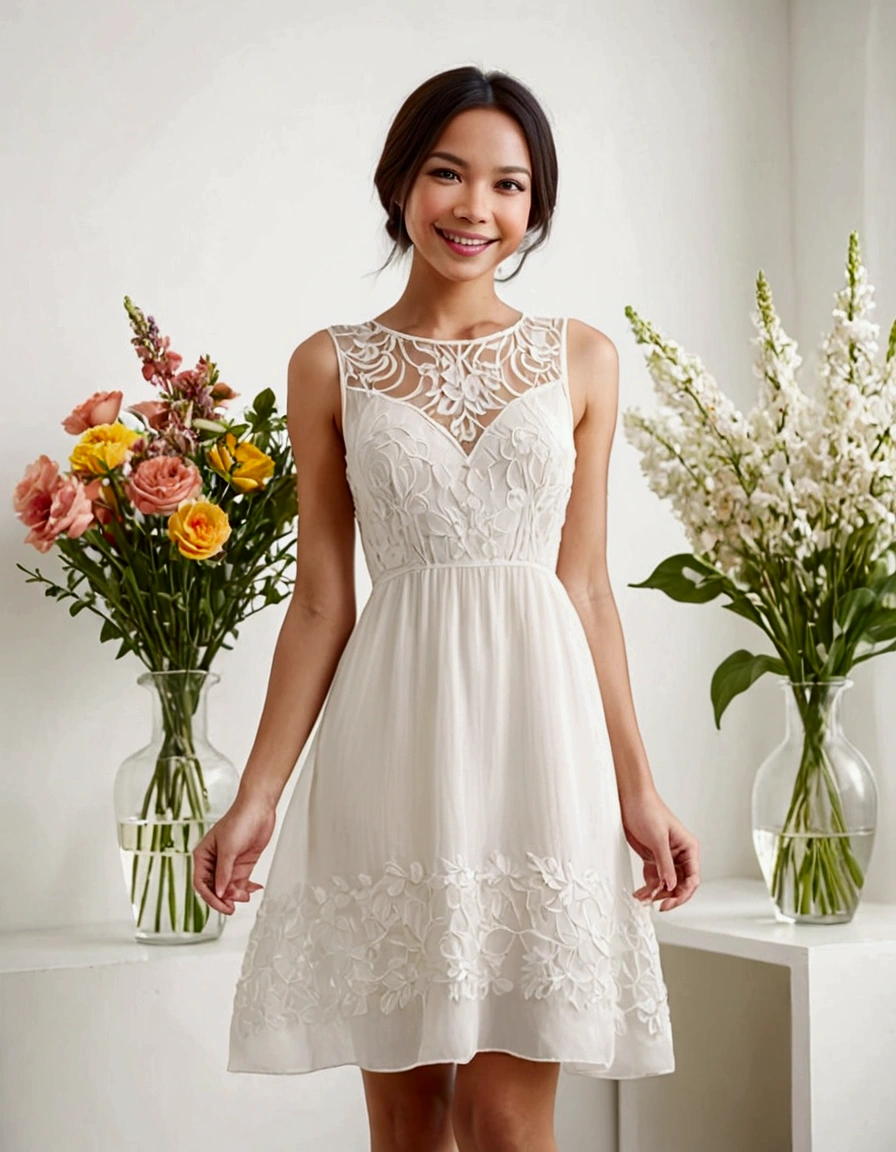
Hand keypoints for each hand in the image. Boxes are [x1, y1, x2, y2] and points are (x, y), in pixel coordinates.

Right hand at [192, 791, 276, 915]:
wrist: (259, 809)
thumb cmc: (239, 820)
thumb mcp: (228, 849)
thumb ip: (224, 873)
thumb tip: (219, 893)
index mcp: (203, 856)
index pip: (201, 883)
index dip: (210, 897)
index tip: (221, 905)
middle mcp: (214, 861)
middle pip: (215, 888)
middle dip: (224, 898)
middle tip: (232, 906)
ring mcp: (229, 863)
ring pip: (228, 887)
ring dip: (236, 894)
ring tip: (245, 895)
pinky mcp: (242, 863)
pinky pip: (241, 882)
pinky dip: (246, 888)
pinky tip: (253, 889)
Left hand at [619, 788, 699, 911]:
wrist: (631, 799)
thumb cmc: (649, 810)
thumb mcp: (658, 838)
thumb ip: (665, 864)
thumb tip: (671, 886)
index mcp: (689, 849)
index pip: (692, 879)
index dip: (683, 894)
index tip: (669, 902)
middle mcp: (680, 855)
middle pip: (680, 885)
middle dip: (669, 896)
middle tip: (658, 906)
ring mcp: (666, 858)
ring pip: (666, 884)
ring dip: (656, 894)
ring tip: (643, 898)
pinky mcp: (652, 858)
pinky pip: (654, 879)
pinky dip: (647, 887)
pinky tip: (640, 893)